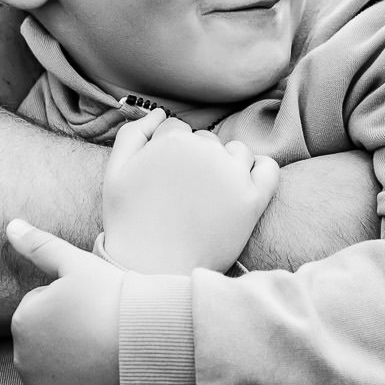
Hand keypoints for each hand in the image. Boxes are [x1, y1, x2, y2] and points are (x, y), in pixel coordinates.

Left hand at [5, 218, 121, 384]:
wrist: (152, 343)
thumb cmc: (118, 298)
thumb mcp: (78, 264)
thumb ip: (40, 244)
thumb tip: (9, 223)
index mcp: (25, 318)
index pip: (40, 308)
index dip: (67, 304)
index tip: (91, 305)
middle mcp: (23, 355)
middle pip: (39, 339)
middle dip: (59, 334)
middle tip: (96, 329)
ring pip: (42, 369)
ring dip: (58, 363)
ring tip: (97, 354)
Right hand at [102, 109, 279, 273]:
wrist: (153, 271)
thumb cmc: (129, 222)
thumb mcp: (115, 172)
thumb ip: (132, 133)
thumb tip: (160, 114)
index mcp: (172, 142)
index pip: (176, 129)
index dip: (165, 153)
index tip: (161, 179)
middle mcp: (206, 153)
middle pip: (206, 141)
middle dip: (195, 160)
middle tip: (181, 194)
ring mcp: (232, 176)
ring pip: (236, 152)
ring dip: (225, 165)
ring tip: (206, 196)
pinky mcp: (253, 200)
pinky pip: (268, 168)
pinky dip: (259, 171)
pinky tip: (242, 186)